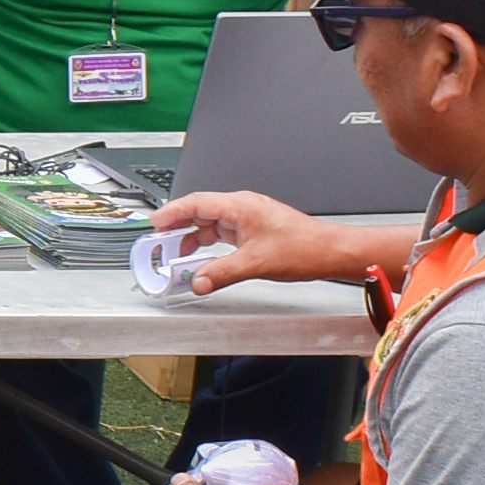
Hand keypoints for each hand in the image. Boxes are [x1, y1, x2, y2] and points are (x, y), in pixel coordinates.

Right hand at [150, 188, 362, 292]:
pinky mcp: (254, 229)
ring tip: (177, 253)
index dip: (173, 212)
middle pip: (201, 211)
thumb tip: (197, 281)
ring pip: (212, 223)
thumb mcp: (255, 263)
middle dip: (178, 225)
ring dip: (193, 237)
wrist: (329, 251)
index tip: (155, 223)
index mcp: (240, 206)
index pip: (197, 203)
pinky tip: (205, 258)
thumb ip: (221, 273)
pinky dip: (209, 243)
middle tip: (158, 240)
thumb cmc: (303, 247)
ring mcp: (248, 218)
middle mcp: (243, 207)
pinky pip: (224, 232)